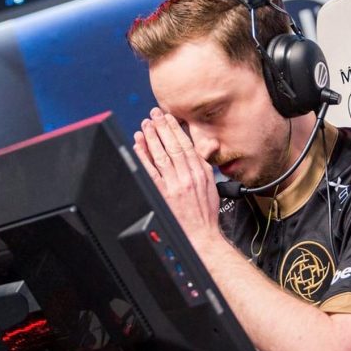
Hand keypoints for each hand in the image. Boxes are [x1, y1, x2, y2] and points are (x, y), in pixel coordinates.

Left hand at [133, 107, 220, 249]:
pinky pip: (151, 172)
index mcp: (200, 172)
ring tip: (145, 126)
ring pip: (161, 156)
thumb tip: (205, 146)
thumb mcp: (212, 184)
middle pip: (172, 147)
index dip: (175, 129)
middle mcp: (187, 177)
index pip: (186, 145)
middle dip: (162, 128)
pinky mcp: (163, 194)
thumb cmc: (205, 212)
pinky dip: (143, 158)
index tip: (168, 117)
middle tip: (154, 115)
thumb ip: (205, 164)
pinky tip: (138, 147)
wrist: (201, 235)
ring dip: (151, 139)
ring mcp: (174, 185)